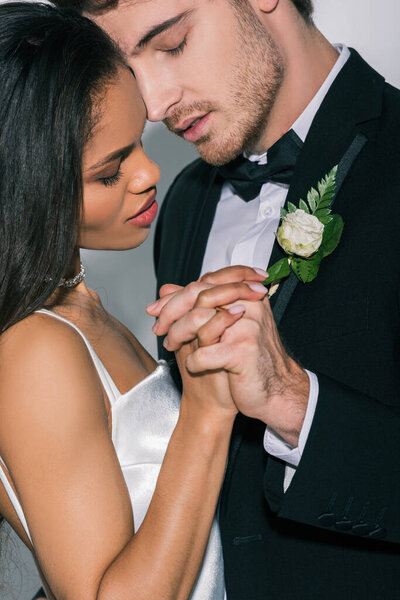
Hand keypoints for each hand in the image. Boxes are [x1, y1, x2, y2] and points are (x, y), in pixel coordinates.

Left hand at [150, 267, 308, 446]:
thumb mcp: (223, 328)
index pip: (204, 283)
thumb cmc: (247, 359)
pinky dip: (193, 362)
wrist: (275, 391)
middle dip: (170, 312)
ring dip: (177, 336)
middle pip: (198, 296)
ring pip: (197, 322)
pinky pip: (204, 353)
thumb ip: (197, 305)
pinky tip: (193, 367)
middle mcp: (248, 305)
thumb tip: (166, 288)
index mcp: (245, 296)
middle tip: (158, 328)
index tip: (156, 310)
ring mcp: (248, 327)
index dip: (175, 295)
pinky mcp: (243, 351)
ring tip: (172, 346)